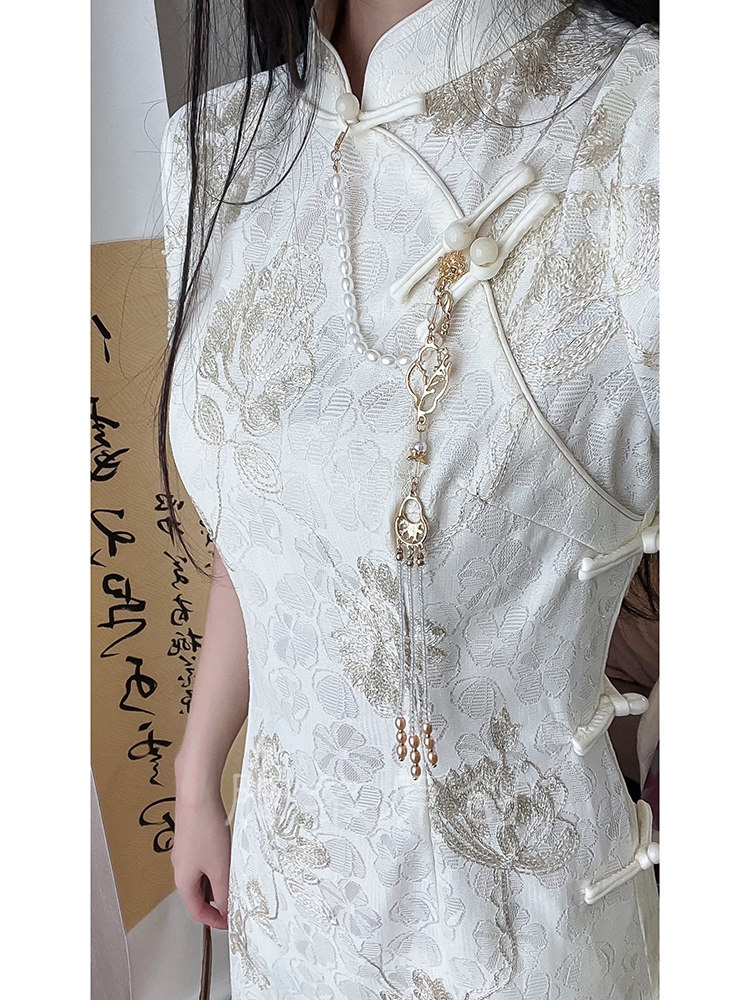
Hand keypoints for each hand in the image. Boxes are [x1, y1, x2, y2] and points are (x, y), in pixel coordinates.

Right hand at [171, 787, 230, 929]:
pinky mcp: (192, 838)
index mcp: (183, 882)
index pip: (197, 911)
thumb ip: (223, 893)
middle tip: (237, 902)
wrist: (197, 796)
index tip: (231, 924)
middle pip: (198, 894)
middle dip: (217, 902)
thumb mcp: (220, 869)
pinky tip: (229, 858)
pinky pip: (203, 860)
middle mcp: (181, 868)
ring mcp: (185, 852)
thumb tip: (226, 911)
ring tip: (236, 880)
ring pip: (202, 877)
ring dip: (217, 883)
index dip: (214, 921)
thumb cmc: (206, 832)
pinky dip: (215, 866)